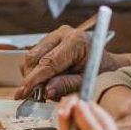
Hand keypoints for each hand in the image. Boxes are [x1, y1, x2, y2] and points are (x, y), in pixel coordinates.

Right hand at [15, 25, 130, 98]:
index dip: (34, 79)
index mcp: (76, 41)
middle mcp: (63, 33)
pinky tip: (46, 81)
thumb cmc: (100, 73)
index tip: (23, 92)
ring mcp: (55, 34)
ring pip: (31, 56)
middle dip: (31, 78)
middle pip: (34, 57)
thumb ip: (67, 85)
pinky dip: (35, 70)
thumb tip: (46, 91)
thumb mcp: (86, 82)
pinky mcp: (50, 39)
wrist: (107, 63)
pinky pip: (34, 55)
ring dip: (32, 75)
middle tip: (33, 96)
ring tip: (44, 90)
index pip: (48, 62)